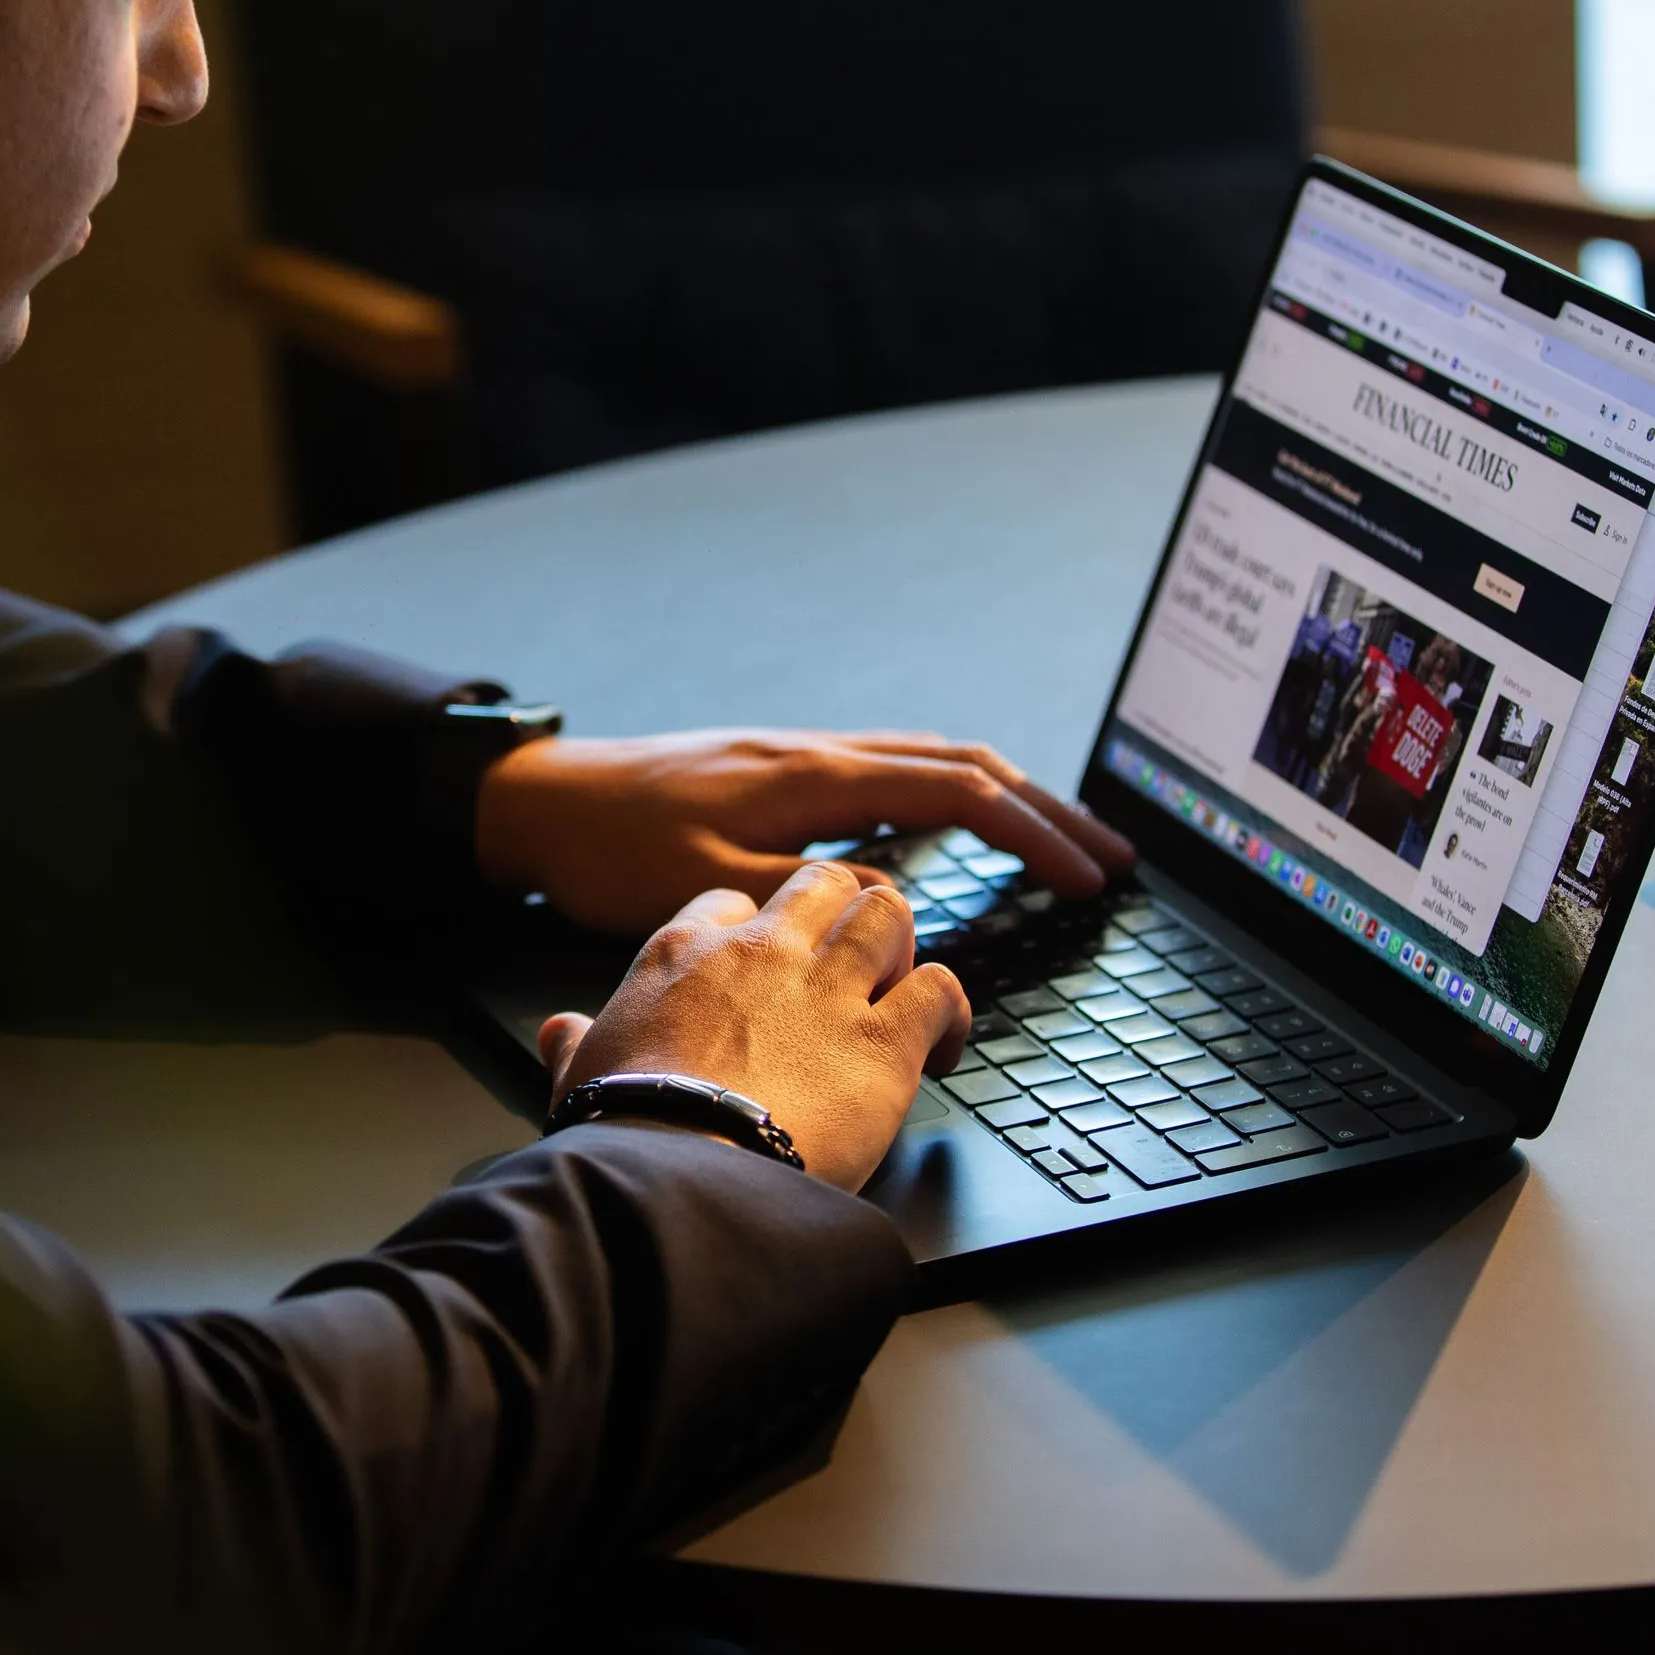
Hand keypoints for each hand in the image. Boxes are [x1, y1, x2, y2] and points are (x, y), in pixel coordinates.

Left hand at [476, 728, 1136, 935]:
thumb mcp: (703, 887)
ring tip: (1063, 839)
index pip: (957, 793)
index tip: (1088, 880)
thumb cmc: (608, 849)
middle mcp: (818, 754)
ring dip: (1008, 796)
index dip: (1033, 835)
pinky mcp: (783, 773)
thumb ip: (798, 894)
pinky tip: (963, 828)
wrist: (539, 802)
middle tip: (1115, 857)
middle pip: (966, 763)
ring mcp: (802, 758)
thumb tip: (886, 900)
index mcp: (812, 778)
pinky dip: (954, 794)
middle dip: (1049, 809)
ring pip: (933, 759)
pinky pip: (895, 770)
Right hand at [534, 863, 967, 1191]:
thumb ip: (577, 1043)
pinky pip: (941, 989)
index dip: (758, 928)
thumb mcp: (581, 1075)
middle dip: (840, 913)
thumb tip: (561, 1032)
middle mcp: (761, 951)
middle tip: (847, 962)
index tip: (765, 963)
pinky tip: (944, 1044)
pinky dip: (951, 1011)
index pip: (732, 902)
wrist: (673, 1173)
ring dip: (900, 946)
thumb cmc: (622, 1131)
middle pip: (821, 882)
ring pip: (888, 910)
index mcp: (683, 952)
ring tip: (899, 987)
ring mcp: (827, 989)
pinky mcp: (884, 1041)